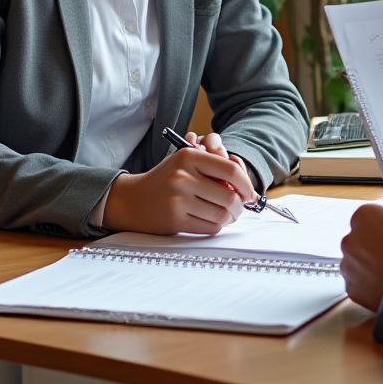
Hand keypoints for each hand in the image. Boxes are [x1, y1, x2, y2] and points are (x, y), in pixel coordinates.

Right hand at [103, 133, 255, 235]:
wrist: (133, 200)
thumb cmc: (167, 179)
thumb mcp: (187, 162)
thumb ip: (216, 166)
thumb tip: (246, 185)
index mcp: (189, 156)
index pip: (231, 170)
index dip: (246, 184)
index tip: (250, 192)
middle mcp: (183, 176)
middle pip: (230, 196)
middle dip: (240, 206)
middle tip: (239, 208)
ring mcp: (178, 199)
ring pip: (222, 214)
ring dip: (230, 217)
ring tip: (227, 215)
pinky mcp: (175, 220)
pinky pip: (210, 227)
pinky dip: (217, 226)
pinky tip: (211, 220)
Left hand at [340, 189, 382, 311]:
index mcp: (364, 216)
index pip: (370, 216)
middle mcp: (351, 238)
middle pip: (362, 238)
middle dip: (376, 244)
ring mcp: (349, 265)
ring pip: (358, 261)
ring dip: (371, 264)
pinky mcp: (352, 288)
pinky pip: (358, 282)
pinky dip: (369, 283)